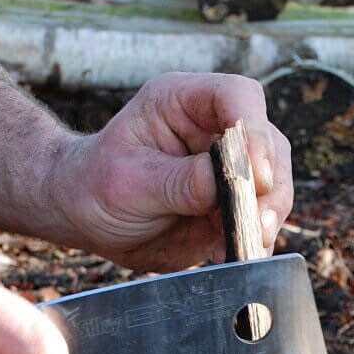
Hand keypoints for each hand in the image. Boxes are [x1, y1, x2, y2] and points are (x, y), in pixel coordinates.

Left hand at [56, 72, 292, 270]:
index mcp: (183, 103)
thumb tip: (232, 181)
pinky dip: (252, 238)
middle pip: (267, 144)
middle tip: (258, 221)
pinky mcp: (225, 204)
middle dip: (267, 185)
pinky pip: (253, 219)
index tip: (252, 175)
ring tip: (251, 242)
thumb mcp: (130, 182)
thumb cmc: (94, 185)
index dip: (253, 133)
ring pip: (270, 184)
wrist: (83, 218)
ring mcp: (224, 168)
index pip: (237, 98)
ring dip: (267, 215)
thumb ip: (181, 182)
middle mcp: (212, 129)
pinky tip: (237, 255)